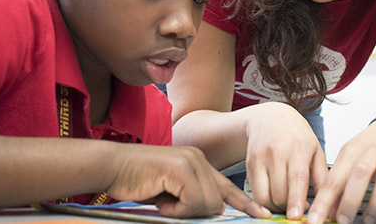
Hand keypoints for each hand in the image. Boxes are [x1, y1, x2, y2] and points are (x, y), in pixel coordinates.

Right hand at [106, 144, 270, 218]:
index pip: (227, 188)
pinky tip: (160, 199)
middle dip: (195, 212)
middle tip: (169, 205)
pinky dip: (176, 208)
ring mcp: (191, 162)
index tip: (263, 215)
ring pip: (207, 203)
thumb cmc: (137, 181)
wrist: (112, 167)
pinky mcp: (181, 169)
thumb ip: (193, 197)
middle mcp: (199, 159)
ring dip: (184, 211)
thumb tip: (215, 210)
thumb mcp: (171, 192)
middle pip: (217, 201)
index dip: (246, 204)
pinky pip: (192, 202)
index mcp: (199, 163)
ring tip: (162, 200)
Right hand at [245, 102, 327, 219]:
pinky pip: (254, 191)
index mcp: (298, 147)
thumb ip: (323, 177)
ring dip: (275, 208)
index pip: (296, 179)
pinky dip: (264, 201)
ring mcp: (260, 157)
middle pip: (279, 192)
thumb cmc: (296, 134)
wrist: (270, 117)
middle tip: (298, 211)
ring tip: (286, 205)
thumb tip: (331, 201)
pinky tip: (275, 197)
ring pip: (264, 195)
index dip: (295, 200)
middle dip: (288, 208)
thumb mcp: (315, 150)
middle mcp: (277, 152)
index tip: (296, 216)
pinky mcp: (250, 163)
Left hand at [307, 118, 375, 223]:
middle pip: (359, 174)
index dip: (324, 201)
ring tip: (367, 221)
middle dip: (349, 202)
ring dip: (375, 205)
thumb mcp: (348, 159)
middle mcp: (372, 152)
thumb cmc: (368, 147)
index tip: (315, 219)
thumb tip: (328, 211)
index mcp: (351, 151)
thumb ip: (338, 183)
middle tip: (343, 221)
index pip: (333, 178)